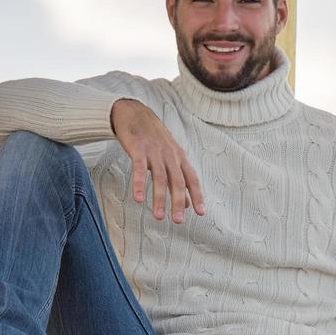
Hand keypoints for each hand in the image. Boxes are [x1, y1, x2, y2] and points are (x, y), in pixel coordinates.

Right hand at [110, 98, 203, 223]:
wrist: (134, 113)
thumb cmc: (153, 138)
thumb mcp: (169, 156)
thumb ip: (178, 179)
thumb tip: (187, 203)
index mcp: (180, 157)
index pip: (192, 179)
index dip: (197, 195)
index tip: (201, 213)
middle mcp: (170, 155)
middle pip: (177, 181)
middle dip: (178, 203)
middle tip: (178, 221)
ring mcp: (154, 151)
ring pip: (160, 178)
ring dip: (160, 198)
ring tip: (159, 217)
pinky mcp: (138, 149)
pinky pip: (139, 169)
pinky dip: (139, 184)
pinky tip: (139, 199)